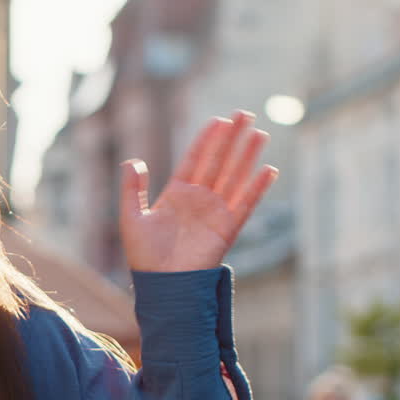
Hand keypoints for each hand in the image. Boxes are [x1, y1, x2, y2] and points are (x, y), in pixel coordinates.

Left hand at [119, 110, 277, 272]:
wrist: (162, 285)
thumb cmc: (144, 257)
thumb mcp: (131, 218)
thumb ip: (131, 189)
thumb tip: (133, 161)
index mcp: (177, 194)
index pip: (196, 159)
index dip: (207, 139)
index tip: (219, 120)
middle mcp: (199, 200)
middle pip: (219, 161)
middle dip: (231, 138)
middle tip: (245, 114)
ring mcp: (215, 213)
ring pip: (235, 177)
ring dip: (247, 156)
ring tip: (259, 133)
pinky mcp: (227, 229)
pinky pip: (245, 204)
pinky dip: (257, 188)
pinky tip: (268, 170)